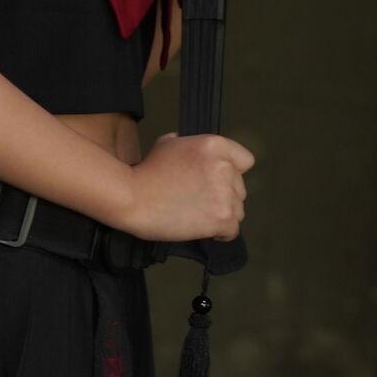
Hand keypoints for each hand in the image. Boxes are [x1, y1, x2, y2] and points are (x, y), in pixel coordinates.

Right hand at [116, 130, 253, 241]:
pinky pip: (232, 230)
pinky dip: (220, 233)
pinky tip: (203, 229)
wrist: (132, 197)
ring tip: (196, 215)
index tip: (214, 180)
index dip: (231, 171)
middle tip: (197, 199)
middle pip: (239, 187)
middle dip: (223, 195)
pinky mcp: (223, 218)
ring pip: (238, 209)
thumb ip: (185, 144)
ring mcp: (226, 194)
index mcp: (214, 146)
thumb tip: (184, 144)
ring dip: (221, 214)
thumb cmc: (145, 172)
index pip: (245, 160)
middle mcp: (225, 167)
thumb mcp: (165, 145)